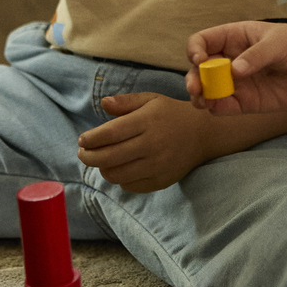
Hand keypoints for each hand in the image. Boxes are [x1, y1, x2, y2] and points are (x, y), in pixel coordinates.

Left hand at [77, 93, 213, 192]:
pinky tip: (120, 169)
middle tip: (83, 153)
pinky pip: (131, 186)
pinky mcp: (162, 180)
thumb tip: (103, 103)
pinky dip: (120, 179)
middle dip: (89, 157)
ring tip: (101, 161)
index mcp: (147, 121)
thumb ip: (126, 102)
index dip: (90, 139)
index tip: (82, 140)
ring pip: (117, 175)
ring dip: (103, 169)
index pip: (109, 134)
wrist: (204, 134)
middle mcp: (152, 144)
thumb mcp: (151, 100)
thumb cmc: (171, 114)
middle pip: (109, 157)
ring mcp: (158, 165)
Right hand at [185, 21, 286, 114]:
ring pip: (208, 90)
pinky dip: (216, 108)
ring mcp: (238, 82)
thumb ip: (256, 56)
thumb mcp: (279, 43)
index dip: (195, 49)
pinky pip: (224, 106)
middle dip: (193, 78)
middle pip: (200, 68)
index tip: (199, 59)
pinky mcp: (247, 102)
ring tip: (203, 101)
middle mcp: (231, 59)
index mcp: (235, 37)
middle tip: (195, 88)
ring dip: (200, 96)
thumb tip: (234, 71)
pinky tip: (216, 107)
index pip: (203, 41)